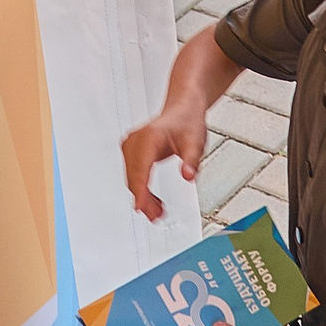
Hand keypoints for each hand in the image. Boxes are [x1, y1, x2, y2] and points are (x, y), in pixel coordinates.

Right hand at [121, 107, 206, 221]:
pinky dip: (140, 187)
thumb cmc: (187, 122)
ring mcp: (131, 145)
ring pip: (131, 177)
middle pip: (134, 176)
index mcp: (149, 137)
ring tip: (157, 211)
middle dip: (143, 198)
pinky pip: (132, 173)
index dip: (140, 190)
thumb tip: (188, 176)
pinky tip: (150, 199)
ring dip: (141, 195)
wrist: (182, 110)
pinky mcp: (131, 151)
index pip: (141, 168)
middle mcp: (136, 140)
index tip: (140, 207)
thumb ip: (191, 161)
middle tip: (156, 216)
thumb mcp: (195, 142)